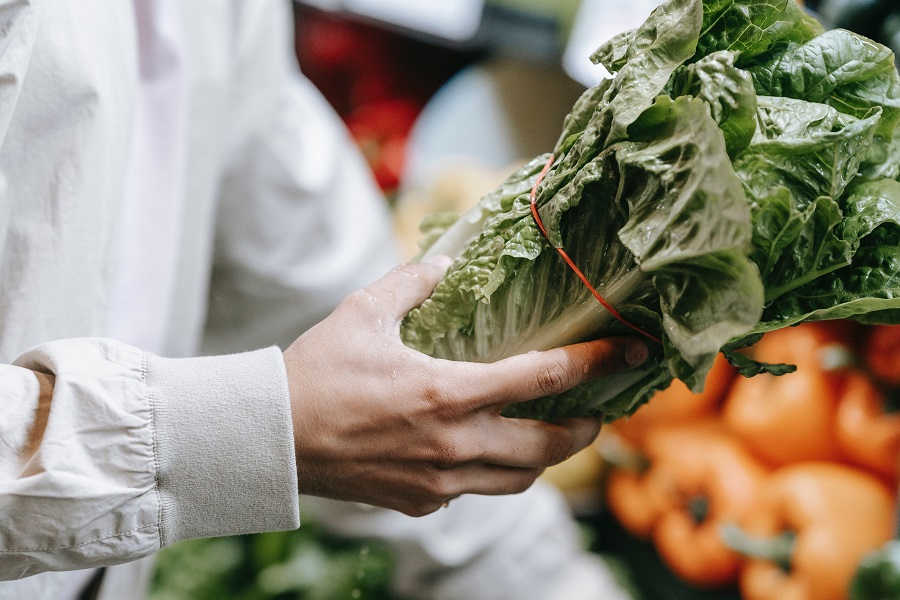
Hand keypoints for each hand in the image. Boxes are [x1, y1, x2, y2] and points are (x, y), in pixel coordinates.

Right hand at [283, 257, 647, 515]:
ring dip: (545, 460)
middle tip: (596, 411)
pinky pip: (474, 491)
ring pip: (518, 481)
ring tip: (551, 437)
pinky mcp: (420, 502)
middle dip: (584, 430)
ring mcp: (439, 481)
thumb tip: (443, 263)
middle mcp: (453, 444)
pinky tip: (482, 451)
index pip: (542, 379)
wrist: (272, 439)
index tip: (627, 354)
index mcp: (447, 392)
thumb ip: (412, 284)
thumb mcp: (363, 313)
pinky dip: (492, 473)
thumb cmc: (317, 373)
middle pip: (548, 448)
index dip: (594, 364)